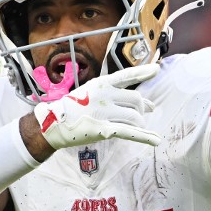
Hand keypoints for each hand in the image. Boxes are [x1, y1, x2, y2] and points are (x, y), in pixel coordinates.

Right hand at [33, 64, 161, 149]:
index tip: (156, 69)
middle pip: (135, 100)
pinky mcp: (104, 129)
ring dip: (140, 122)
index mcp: (101, 83)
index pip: (126, 75)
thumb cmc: (73, 108)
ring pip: (134, 116)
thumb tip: (138, 101)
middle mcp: (105, 95)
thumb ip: (111, 94)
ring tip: (139, 126)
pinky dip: (145, 136)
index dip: (143, 72)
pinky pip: (130, 132)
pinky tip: (156, 140)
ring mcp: (105, 112)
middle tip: (143, 112)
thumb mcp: (89, 91)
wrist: (53, 123)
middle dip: (142, 107)